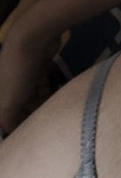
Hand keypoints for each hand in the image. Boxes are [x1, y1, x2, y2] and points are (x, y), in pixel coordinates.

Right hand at [0, 20, 62, 137]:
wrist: (34, 39)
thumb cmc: (17, 74)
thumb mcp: (8, 104)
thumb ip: (8, 121)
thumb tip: (11, 132)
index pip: (5, 115)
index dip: (15, 126)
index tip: (30, 138)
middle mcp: (8, 84)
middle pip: (19, 106)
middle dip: (30, 116)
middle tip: (45, 129)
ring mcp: (24, 74)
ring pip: (33, 96)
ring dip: (42, 106)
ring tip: (54, 118)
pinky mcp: (38, 67)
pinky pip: (43, 85)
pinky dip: (49, 93)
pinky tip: (59, 102)